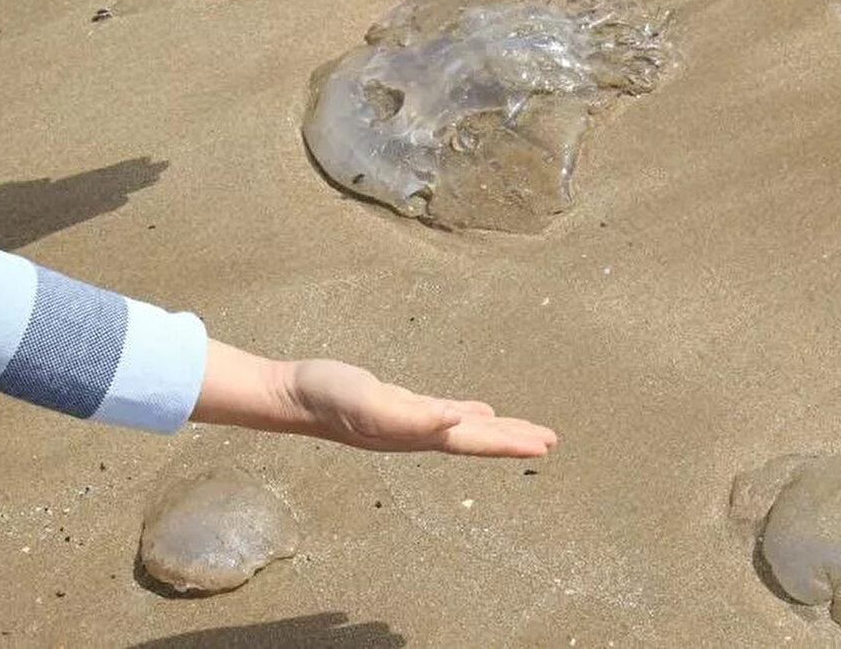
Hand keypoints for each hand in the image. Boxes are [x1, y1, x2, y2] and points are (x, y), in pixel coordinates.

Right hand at [190, 341, 558, 457]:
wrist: (290, 396)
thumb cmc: (328, 399)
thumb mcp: (371, 403)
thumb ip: (413, 416)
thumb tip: (457, 422)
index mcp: (419, 434)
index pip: (476, 441)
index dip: (511, 442)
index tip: (546, 444)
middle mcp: (417, 433)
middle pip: (475, 439)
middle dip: (512, 439)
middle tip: (549, 441)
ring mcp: (406, 421)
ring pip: (461, 428)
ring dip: (493, 431)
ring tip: (521, 431)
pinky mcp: (395, 404)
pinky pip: (441, 413)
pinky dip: (464, 414)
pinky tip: (471, 412)